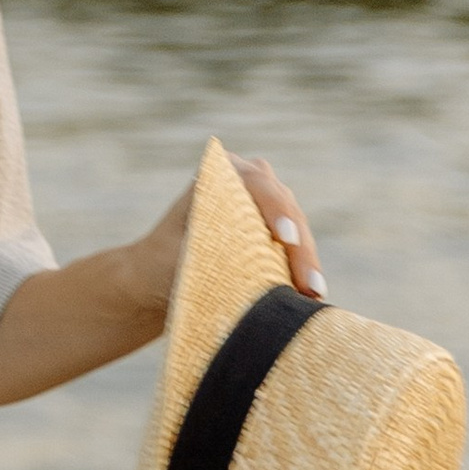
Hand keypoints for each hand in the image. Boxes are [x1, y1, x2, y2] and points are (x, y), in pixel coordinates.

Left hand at [128, 148, 325, 321]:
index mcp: (218, 174)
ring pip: (297, 230)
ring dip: (307, 262)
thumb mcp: (178, 255)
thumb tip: (242, 261)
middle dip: (299, 247)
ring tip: (314, 293)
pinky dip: (303, 270)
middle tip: (309, 284)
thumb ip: (209, 249)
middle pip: (284, 209)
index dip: (274, 210)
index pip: (256, 184)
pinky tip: (312, 295)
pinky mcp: (274, 235)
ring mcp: (264, 207)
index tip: (284, 238)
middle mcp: (246, 182)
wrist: (155, 282)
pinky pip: (296, 249)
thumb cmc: (162, 266)